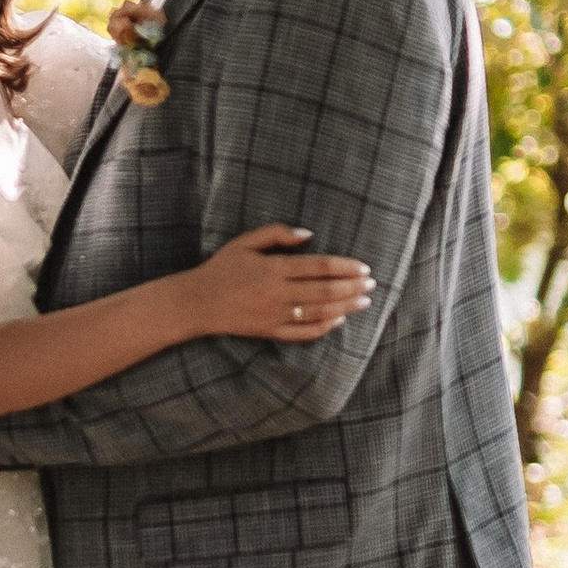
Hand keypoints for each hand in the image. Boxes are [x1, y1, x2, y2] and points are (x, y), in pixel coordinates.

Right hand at [192, 223, 374, 342]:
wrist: (196, 302)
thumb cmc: (221, 269)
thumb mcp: (244, 243)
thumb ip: (276, 234)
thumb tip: (309, 235)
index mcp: (272, 268)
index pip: (318, 267)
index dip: (344, 267)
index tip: (363, 267)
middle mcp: (277, 293)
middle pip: (324, 290)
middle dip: (352, 287)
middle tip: (371, 284)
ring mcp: (274, 315)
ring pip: (319, 312)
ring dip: (345, 307)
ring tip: (364, 301)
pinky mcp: (270, 332)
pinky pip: (303, 332)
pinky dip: (324, 327)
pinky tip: (339, 320)